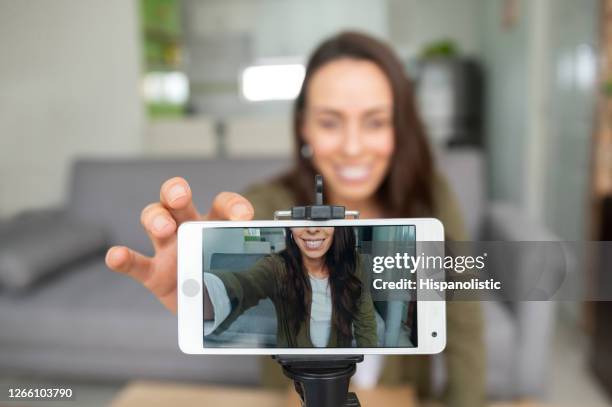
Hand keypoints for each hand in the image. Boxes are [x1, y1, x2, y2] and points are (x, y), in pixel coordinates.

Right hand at [105, 177, 253, 312]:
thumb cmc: (229, 276)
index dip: (232, 206)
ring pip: (154, 220)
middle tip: (180, 195)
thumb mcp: (244, 265)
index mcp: (216, 222)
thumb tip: (284, 255)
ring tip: (163, 227)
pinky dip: (123, 259)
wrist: (213, 307)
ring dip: (155, 218)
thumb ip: (256, 258)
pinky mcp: (154, 273)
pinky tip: (115, 256)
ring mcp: (168, 248)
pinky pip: (136, 263)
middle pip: (177, 199)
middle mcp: (189, 227)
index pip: (223, 204)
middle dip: (176, 191)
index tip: (243, 218)